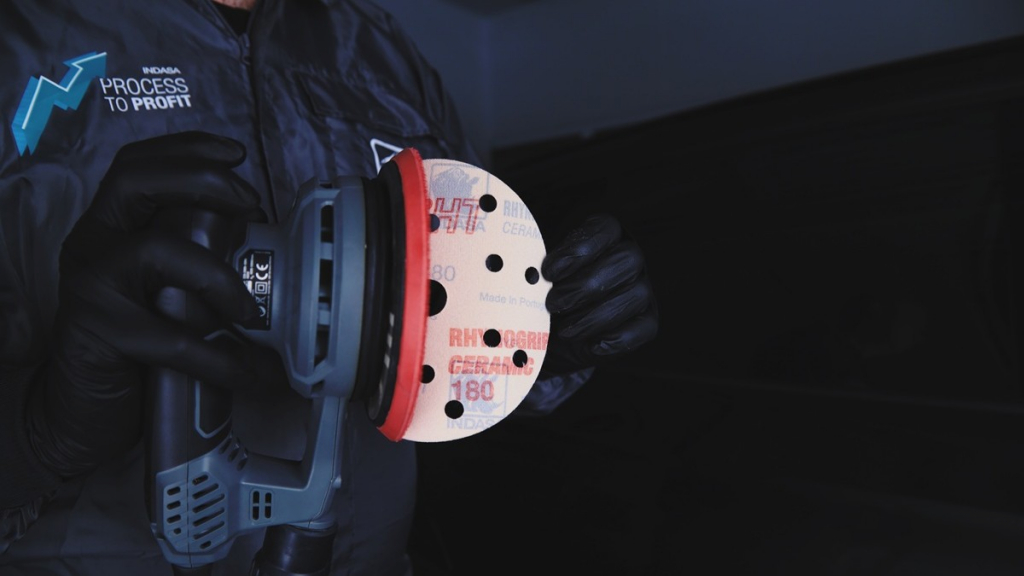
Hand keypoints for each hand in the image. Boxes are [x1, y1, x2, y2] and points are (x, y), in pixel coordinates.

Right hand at [26, 131, 284, 477]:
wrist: (80, 412)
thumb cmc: (133, 346)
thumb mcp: (160, 289)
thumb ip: (190, 258)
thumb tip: (257, 243)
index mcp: (109, 227)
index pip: (137, 165)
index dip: (187, 149)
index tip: (237, 155)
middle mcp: (93, 244)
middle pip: (137, 181)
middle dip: (203, 180)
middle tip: (251, 206)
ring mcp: (92, 286)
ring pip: (157, 250)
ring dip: (219, 276)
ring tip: (251, 312)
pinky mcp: (101, 333)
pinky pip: (172, 337)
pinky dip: (219, 356)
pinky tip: (247, 372)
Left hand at [540, 213, 658, 376]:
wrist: (553, 337)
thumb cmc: (547, 297)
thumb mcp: (539, 278)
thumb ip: (540, 269)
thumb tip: (529, 273)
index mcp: (605, 236)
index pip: (606, 228)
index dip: (579, 249)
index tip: (549, 272)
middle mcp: (629, 259)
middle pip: (626, 260)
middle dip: (586, 285)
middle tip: (553, 304)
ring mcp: (642, 290)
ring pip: (634, 295)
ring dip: (594, 316)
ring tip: (565, 330)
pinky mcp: (647, 322)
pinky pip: (640, 329)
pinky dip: (614, 339)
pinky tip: (589, 345)